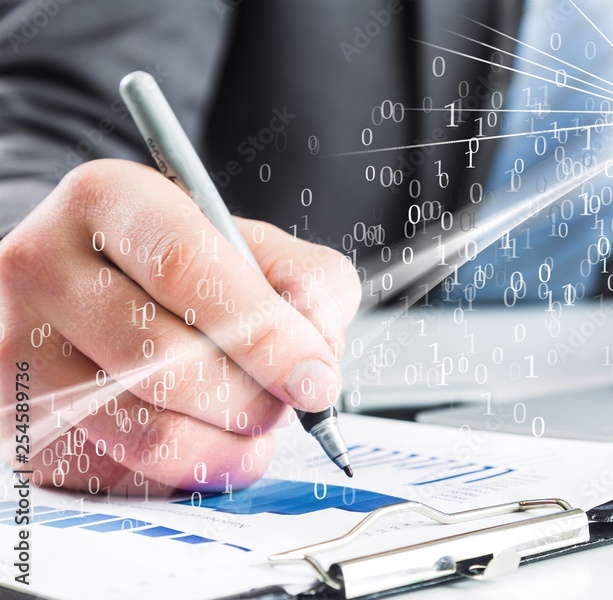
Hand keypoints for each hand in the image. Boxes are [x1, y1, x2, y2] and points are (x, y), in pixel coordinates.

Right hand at [0, 160, 360, 493]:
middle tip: (286, 400)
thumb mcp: (262, 249)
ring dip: (227, 444)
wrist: (103, 293)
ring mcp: (19, 349)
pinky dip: (189, 470)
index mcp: (108, 200)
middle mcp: (43, 267)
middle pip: (166, 359)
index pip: (185, 266)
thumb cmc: (191, 271)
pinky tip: (204, 439)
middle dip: (252, 398)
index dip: (263, 334)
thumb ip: (309, 286)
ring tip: (252, 422)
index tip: (314, 379)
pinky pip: (124, 474)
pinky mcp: (24, 423)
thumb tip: (314, 355)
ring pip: (145, 430)